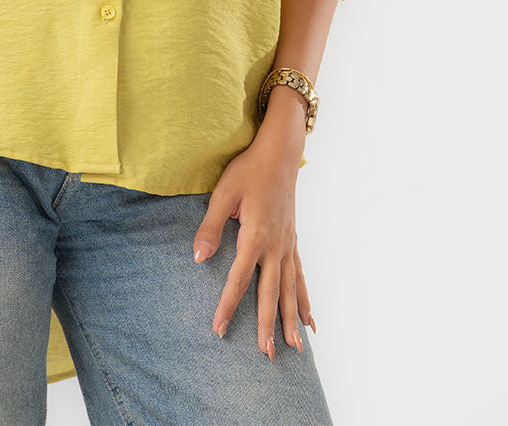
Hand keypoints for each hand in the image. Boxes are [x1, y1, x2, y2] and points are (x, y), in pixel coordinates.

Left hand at [191, 137, 316, 360]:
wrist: (279, 153)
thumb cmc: (248, 171)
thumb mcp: (223, 194)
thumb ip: (211, 228)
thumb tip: (198, 258)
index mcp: (256, 236)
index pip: (238, 279)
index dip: (227, 305)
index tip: (219, 329)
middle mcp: (276, 246)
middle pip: (270, 293)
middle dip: (267, 325)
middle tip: (266, 355)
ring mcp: (288, 245)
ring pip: (290, 290)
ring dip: (290, 320)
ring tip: (295, 348)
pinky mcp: (292, 241)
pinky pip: (300, 277)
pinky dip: (305, 300)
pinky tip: (309, 321)